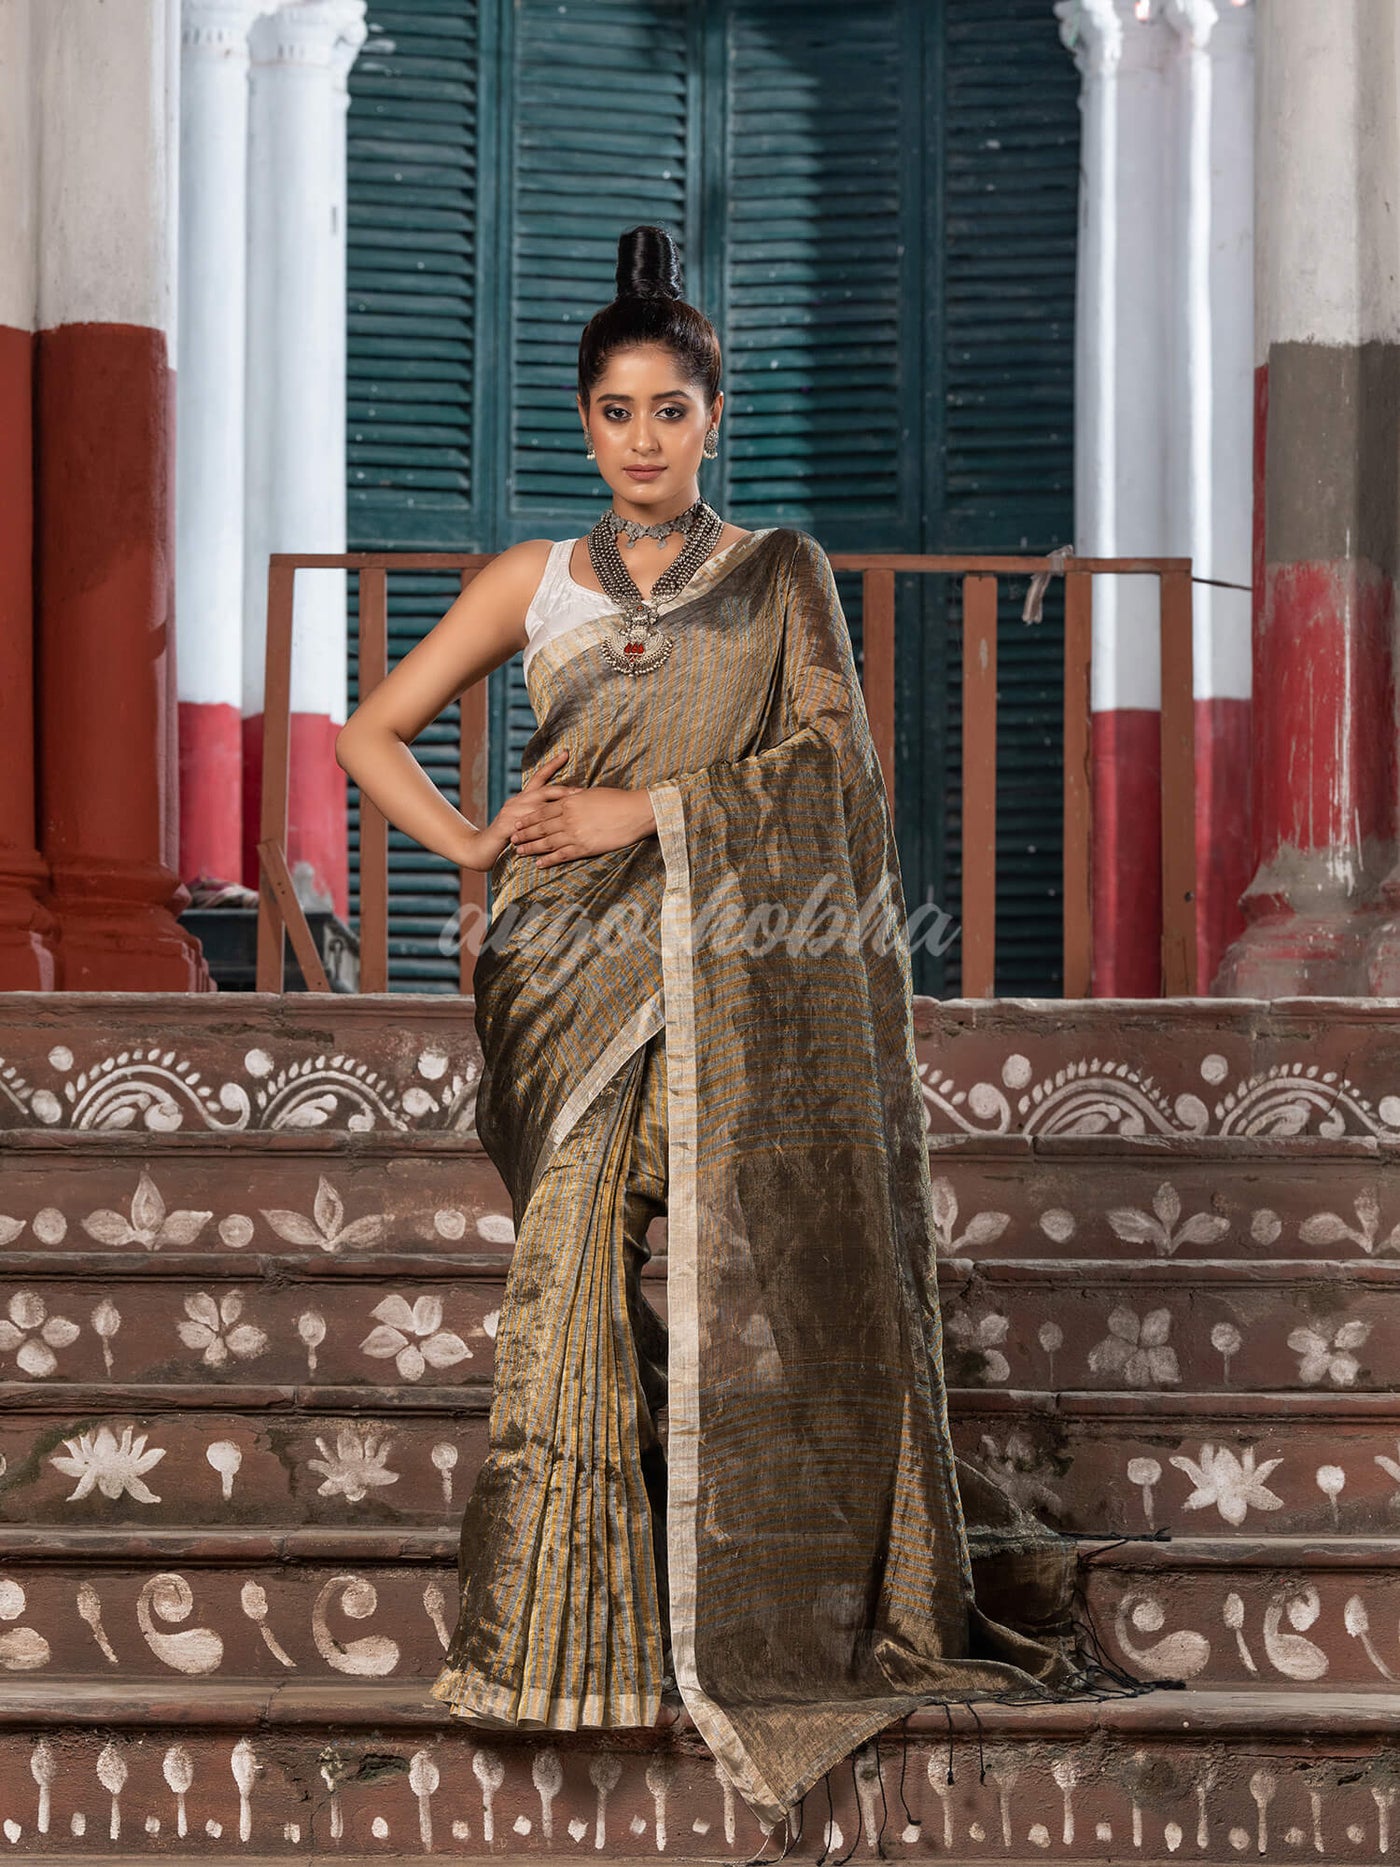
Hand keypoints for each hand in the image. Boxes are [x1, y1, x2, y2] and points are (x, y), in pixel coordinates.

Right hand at [457, 749, 574, 871]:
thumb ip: (539, 813)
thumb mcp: (524, 821)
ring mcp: (511, 812)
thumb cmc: (508, 837)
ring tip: (575, 810)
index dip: (552, 764)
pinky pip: (528, 825)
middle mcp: (517, 801)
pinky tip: (556, 830)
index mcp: (523, 799)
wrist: (481, 849)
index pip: (539, 777)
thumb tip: (563, 809)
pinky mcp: (507, 826)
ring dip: (558, 809)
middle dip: (564, 791)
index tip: (566, 753)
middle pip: (544, 791)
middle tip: (582, 791)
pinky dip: (542, 827)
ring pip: (539, 807)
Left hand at [510, 780, 656, 868]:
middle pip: (540, 827)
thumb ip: (577, 798)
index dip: (529, 818)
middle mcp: (568, 818)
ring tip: (519, 852)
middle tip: (512, 838)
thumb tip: (569, 799)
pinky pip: (562, 855)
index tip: (519, 822)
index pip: (543, 811)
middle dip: (524, 833)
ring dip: (531, 847)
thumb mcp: (592, 793)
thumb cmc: (618, 799)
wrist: (635, 811)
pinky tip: (539, 864)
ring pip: (547, 842)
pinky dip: (548, 860)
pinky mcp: (584, 848)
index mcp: (569, 802)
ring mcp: (575, 834)